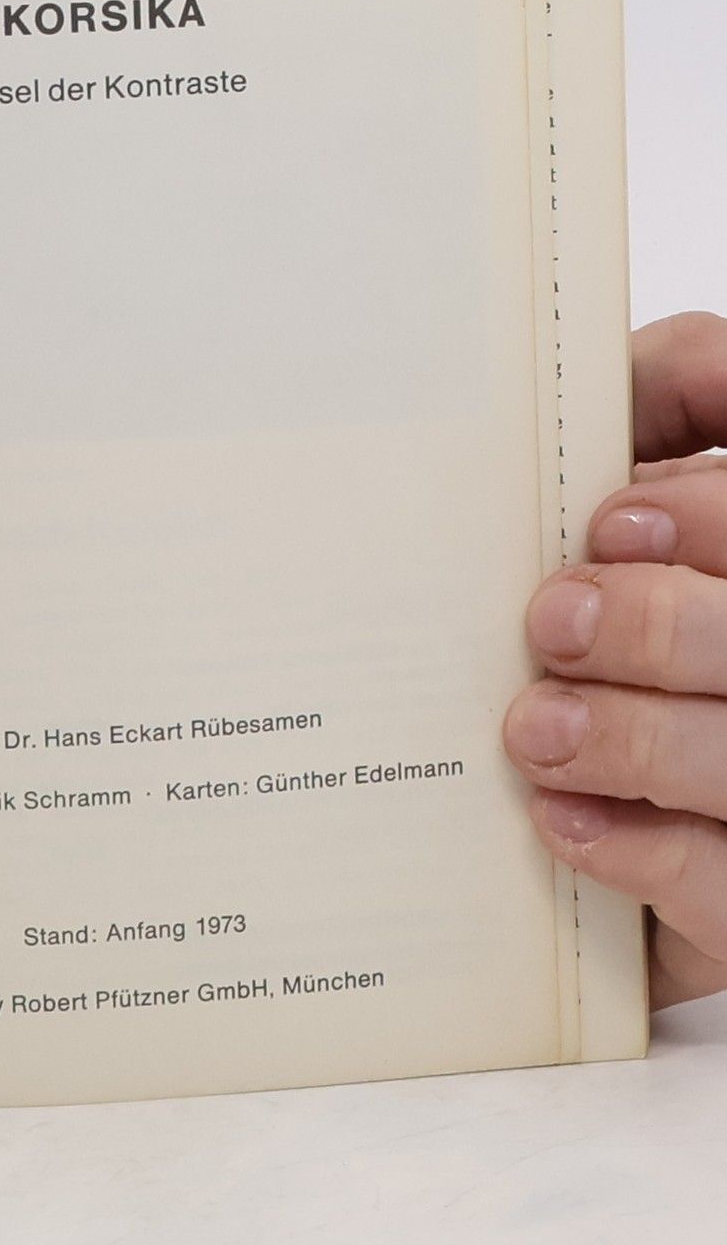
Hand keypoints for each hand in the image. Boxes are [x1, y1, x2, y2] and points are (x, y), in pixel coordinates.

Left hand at [504, 312, 726, 1008]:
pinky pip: (720, 882)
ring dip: (636, 737)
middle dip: (665, 625)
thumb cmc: (650, 631)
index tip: (608, 523)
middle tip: (555, 618)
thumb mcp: (652, 513)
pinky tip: (559, 818)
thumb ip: (673, 411)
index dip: (709, 518)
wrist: (643, 807)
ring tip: (536, 726)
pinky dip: (633, 848)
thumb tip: (650, 361)